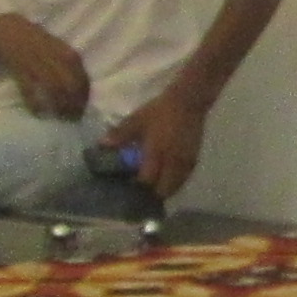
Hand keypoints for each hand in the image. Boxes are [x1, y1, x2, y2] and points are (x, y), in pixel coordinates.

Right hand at [0, 14, 90, 119]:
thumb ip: (71, 66)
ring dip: (58, 106)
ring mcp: (38, 64)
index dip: (84, 98)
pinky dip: (35, 104)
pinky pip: (30, 90)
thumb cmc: (38, 42)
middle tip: (72, 119)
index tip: (82, 111)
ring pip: (54, 90)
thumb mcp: (60, 49)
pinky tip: (38, 113)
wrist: (9, 30)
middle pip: (71, 87)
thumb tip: (83, 89)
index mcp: (69, 54)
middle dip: (73, 105)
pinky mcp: (20, 69)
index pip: (83, 80)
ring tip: (58, 118)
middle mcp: (56, 59)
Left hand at [111, 86, 207, 200]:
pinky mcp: (193, 159)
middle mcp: (171, 163)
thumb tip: (102, 145)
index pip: (146, 180)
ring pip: (175, 186)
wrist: (187, 102)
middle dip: (152, 194)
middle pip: (163, 190)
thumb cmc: (160, 111)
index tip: (128, 188)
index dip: (137, 187)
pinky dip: (175, 183)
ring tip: (155, 189)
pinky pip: (184, 179)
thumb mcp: (137, 120)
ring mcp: (184, 163)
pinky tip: (168, 179)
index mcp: (156, 154)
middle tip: (142, 192)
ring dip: (165, 190)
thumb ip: (120, 134)